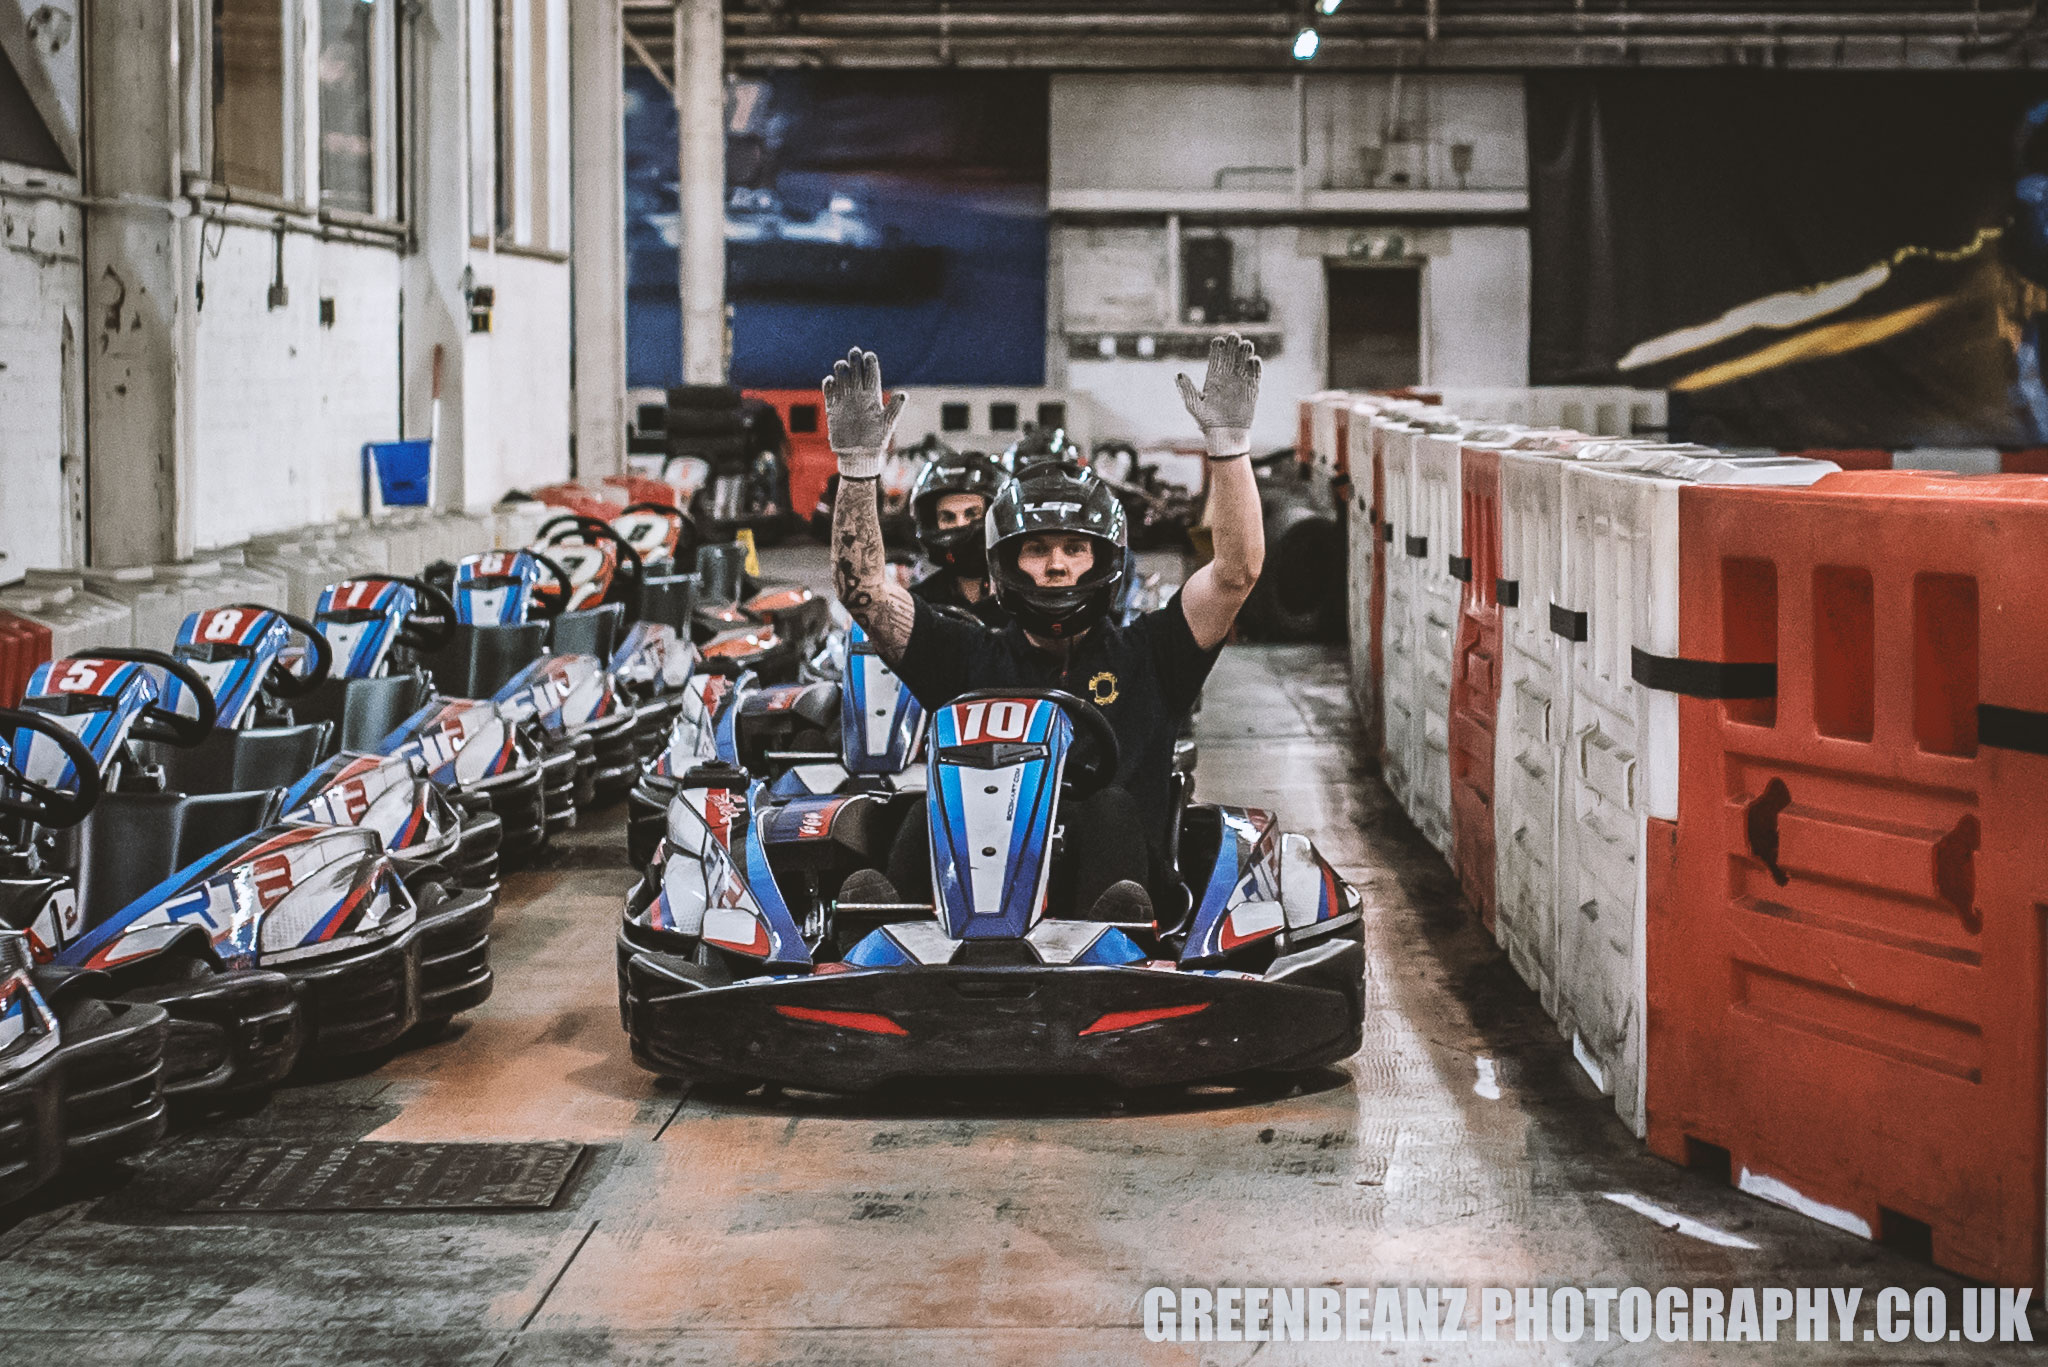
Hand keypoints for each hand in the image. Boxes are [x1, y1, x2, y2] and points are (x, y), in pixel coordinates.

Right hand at [823, 347, 906, 479]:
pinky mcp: (833, 408)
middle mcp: (859, 396)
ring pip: (842, 378)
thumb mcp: (887, 425)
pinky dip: (829, 385)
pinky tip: (831, 381)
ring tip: (842, 366)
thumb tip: (903, 394)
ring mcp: (845, 401)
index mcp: (873, 397)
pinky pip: (829, 392)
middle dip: (855, 361)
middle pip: (856, 372)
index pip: (871, 376)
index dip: (870, 364)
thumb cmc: (876, 441)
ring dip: (841, 370)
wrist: (858, 456)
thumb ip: (894, 409)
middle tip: (854, 352)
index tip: (869, 356)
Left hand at [1176, 332, 1260, 456]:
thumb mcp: (1194, 405)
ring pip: (1244, 363)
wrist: (1224, 435)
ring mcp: (1240, 383)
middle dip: (1233, 345)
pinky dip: (1255, 368)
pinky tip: (1253, 360)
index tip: (1218, 340)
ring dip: (1245, 353)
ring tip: (1246, 344)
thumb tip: (1179, 374)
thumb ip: (1187, 389)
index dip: (1218, 348)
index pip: (1216, 358)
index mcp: (1213, 378)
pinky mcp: (1252, 391)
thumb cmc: (1207, 421)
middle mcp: (1228, 378)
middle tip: (1234, 336)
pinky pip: (1255, 376)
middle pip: (1231, 356)